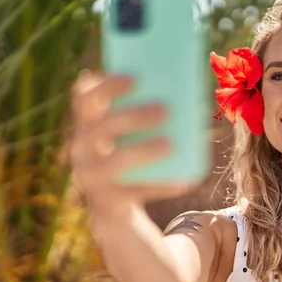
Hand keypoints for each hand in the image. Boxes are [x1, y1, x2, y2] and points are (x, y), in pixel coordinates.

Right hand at [70, 71, 198, 220]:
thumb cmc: (133, 151)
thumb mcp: (135, 130)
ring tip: (171, 144)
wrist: (115, 203)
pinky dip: (160, 186)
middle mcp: (81, 147)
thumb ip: (154, 105)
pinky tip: (183, 181)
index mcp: (88, 121)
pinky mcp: (106, 201)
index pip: (85, 96)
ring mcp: (90, 177)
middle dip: (133, 116)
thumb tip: (200, 82)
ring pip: (112, 163)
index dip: (106, 85)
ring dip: (142, 151)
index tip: (136, 78)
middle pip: (100, 127)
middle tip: (166, 110)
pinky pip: (132, 194)